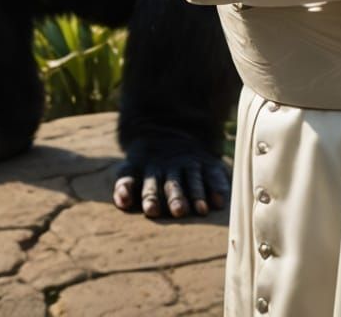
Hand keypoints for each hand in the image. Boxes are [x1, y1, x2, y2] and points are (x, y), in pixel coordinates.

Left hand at [115, 131, 230, 218]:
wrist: (170, 128)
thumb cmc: (148, 162)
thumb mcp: (133, 167)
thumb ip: (124, 185)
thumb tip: (121, 202)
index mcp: (150, 169)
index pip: (148, 184)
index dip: (149, 196)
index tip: (150, 210)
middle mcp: (171, 166)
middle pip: (172, 184)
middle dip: (175, 197)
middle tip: (177, 211)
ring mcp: (190, 163)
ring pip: (193, 179)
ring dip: (197, 194)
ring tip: (200, 211)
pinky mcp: (208, 163)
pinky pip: (213, 175)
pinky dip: (217, 187)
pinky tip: (219, 202)